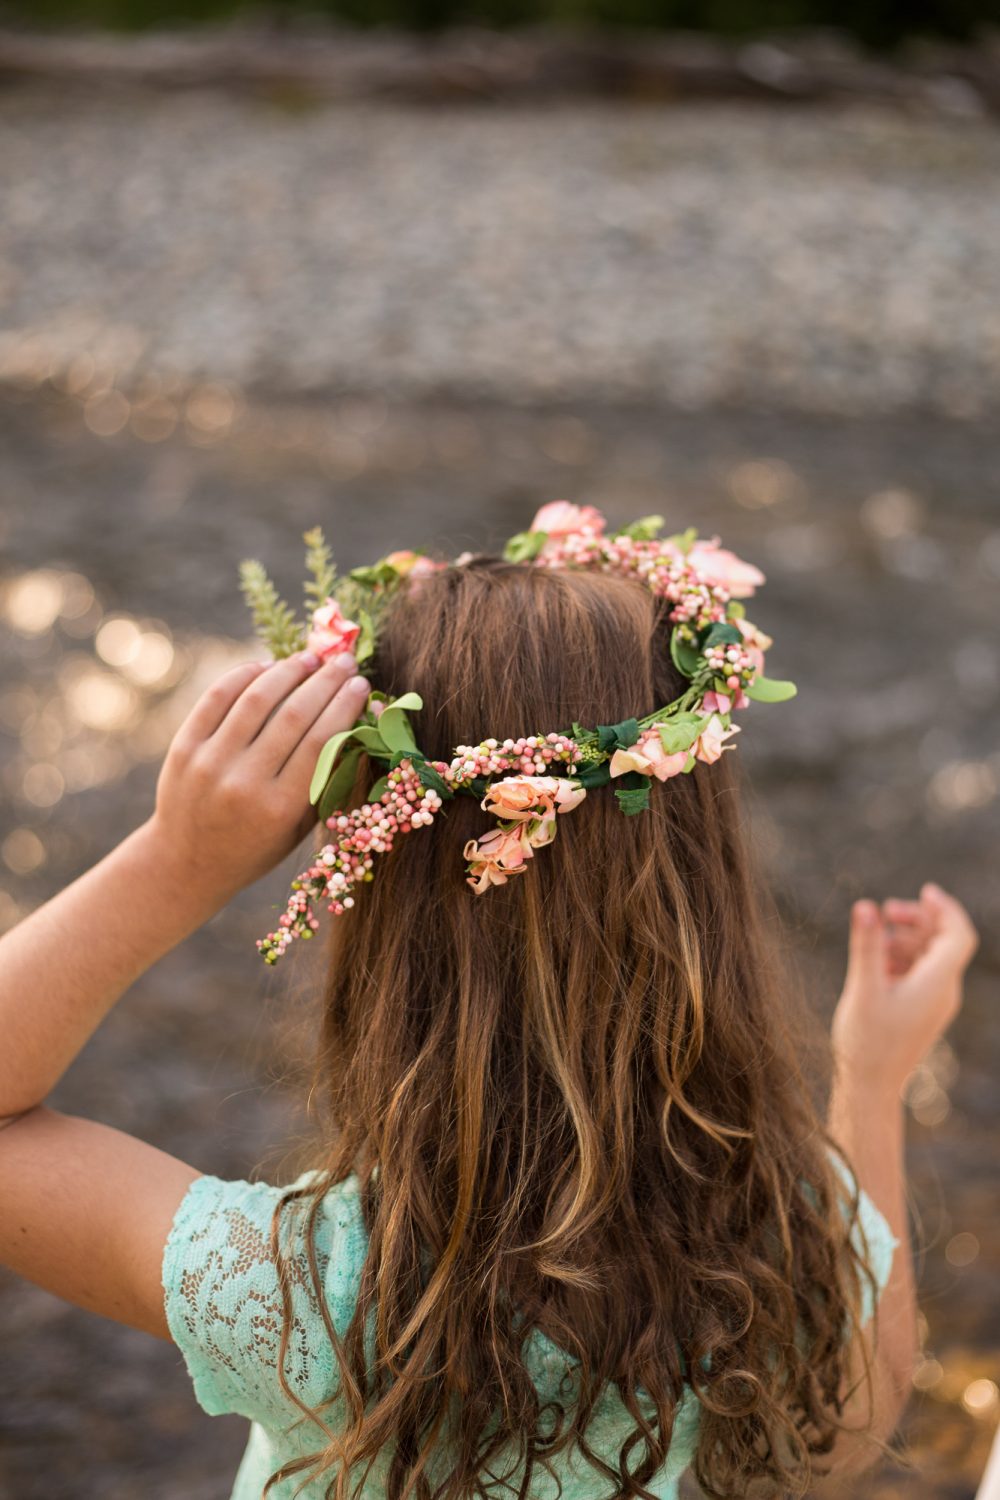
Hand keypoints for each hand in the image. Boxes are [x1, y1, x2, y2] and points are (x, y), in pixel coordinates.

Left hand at [143, 650, 369, 904]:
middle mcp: (243, 784)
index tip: (362, 684)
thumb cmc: (258, 846)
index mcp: (280, 808)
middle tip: (344, 662)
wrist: (187, 864)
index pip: (321, 741)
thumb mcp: (301, 825)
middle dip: (325, 681)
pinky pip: (216, 698)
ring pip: (256, 699)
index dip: (344, 706)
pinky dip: (244, 675)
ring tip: (309, 658)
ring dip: (288, 670)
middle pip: (293, 715)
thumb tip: (368, 715)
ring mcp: (209, 763)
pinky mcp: (183, 749)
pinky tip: (267, 666)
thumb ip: (332, 776)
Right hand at [831, 884, 978, 1096]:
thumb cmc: (866, 1042)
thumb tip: (865, 905)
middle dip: (916, 920)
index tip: (924, 890)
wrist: (871, 1088)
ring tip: (871, 940)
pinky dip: (900, 958)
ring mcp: (933, 1002)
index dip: (946, 909)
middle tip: (884, 911)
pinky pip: (919, 973)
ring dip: (904, 939)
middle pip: (942, 941)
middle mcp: (943, 992)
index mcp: (937, 984)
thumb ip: (866, 945)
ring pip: (928, 956)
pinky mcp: (921, 1010)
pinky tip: (874, 962)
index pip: (959, 935)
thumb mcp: (862, 989)